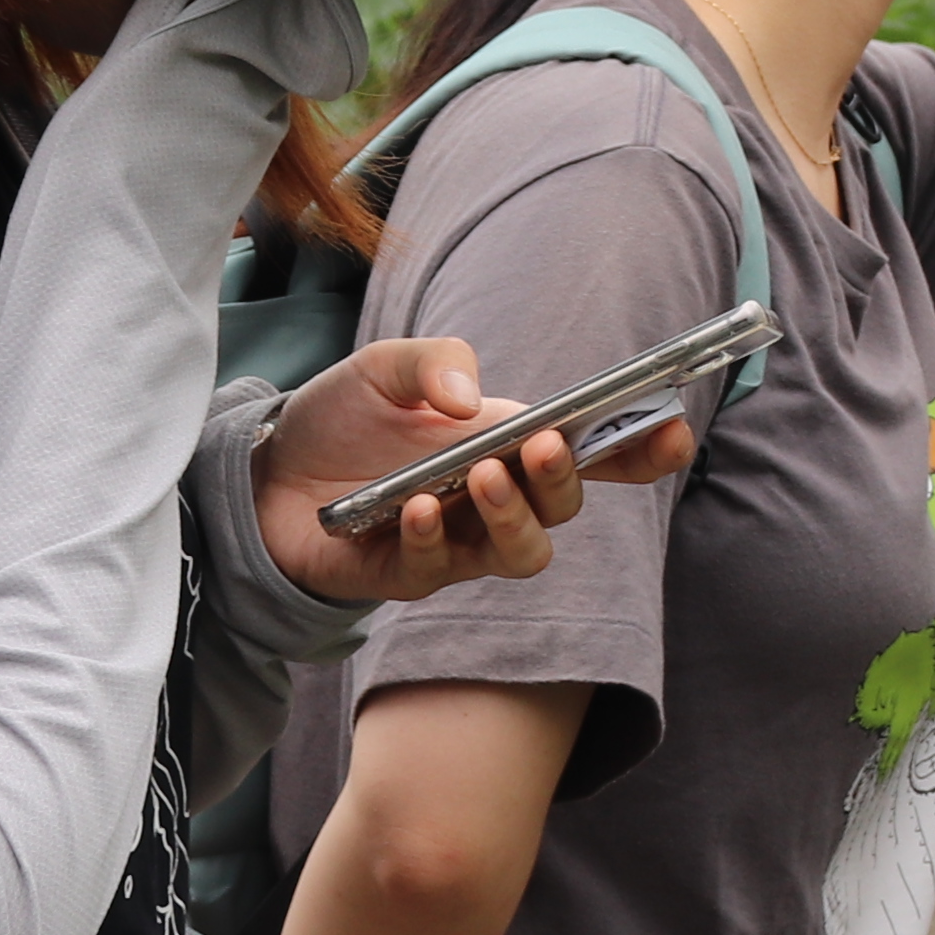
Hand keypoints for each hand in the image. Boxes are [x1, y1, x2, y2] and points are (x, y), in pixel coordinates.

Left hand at [251, 334, 694, 604]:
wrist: (262, 472)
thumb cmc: (340, 420)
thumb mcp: (383, 367)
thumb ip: (433, 362)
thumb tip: (474, 399)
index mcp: (509, 442)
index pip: (596, 455)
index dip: (644, 449)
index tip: (672, 430)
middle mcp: (496, 497)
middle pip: (565, 506)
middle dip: (564, 478)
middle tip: (538, 443)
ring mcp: (458, 541)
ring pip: (524, 555)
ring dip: (514, 518)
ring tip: (482, 478)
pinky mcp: (409, 572)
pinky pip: (441, 569)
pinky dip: (436, 538)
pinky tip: (417, 509)